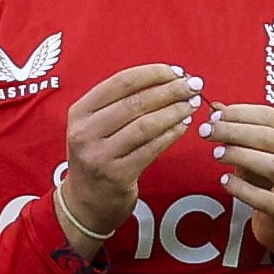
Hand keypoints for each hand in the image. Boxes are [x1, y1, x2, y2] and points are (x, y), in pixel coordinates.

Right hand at [60, 65, 203, 241]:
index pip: (121, 82)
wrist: (84, 203)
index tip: (177, 71)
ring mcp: (100, 155)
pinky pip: (151, 149)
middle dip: (170, 90)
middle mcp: (85, 132)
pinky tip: (185, 126)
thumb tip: (167, 78)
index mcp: (80, 112)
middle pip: (136, 102)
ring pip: (146, 125)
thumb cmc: (98, 156)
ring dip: (174, 111)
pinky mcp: (117, 176)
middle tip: (193, 85)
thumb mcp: (95, 126)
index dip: (153, 73)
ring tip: (192, 104)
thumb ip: (120, 103)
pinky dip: (171, 134)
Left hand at [204, 99, 273, 271]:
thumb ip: (239, 131)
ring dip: (241, 156)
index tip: (215, 115)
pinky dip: (242, 189)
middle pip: (271, 138)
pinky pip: (265, 199)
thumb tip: (214, 107)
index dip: (242, 113)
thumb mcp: (259, 153)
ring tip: (216, 154)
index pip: (273, 117)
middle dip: (235, 131)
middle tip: (207, 131)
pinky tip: (225, 182)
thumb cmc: (273, 183)